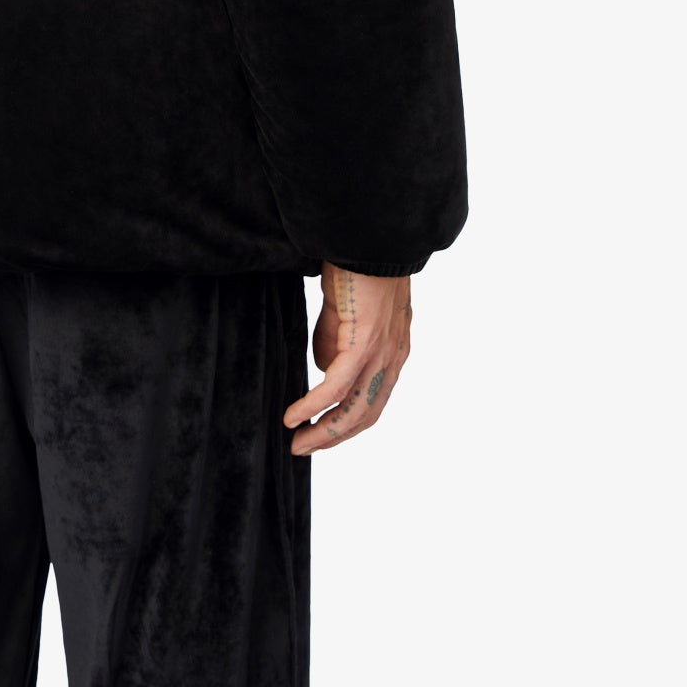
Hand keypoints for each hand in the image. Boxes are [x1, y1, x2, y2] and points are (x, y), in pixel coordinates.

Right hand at [283, 262, 410, 452]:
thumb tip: (322, 367)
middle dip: (333, 437)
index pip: (373, 400)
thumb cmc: (357, 265)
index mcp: (393, 351)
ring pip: (354, 409)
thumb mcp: (347, 309)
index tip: (319, 433)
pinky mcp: (365, 342)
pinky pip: (336, 386)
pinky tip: (294, 416)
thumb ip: (335, 338)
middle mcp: (393, 358)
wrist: (371, 237)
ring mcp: (382, 353)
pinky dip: (313, 405)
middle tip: (302, 449)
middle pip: (365, 415)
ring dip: (323, 431)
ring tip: (297, 442)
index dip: (346, 422)